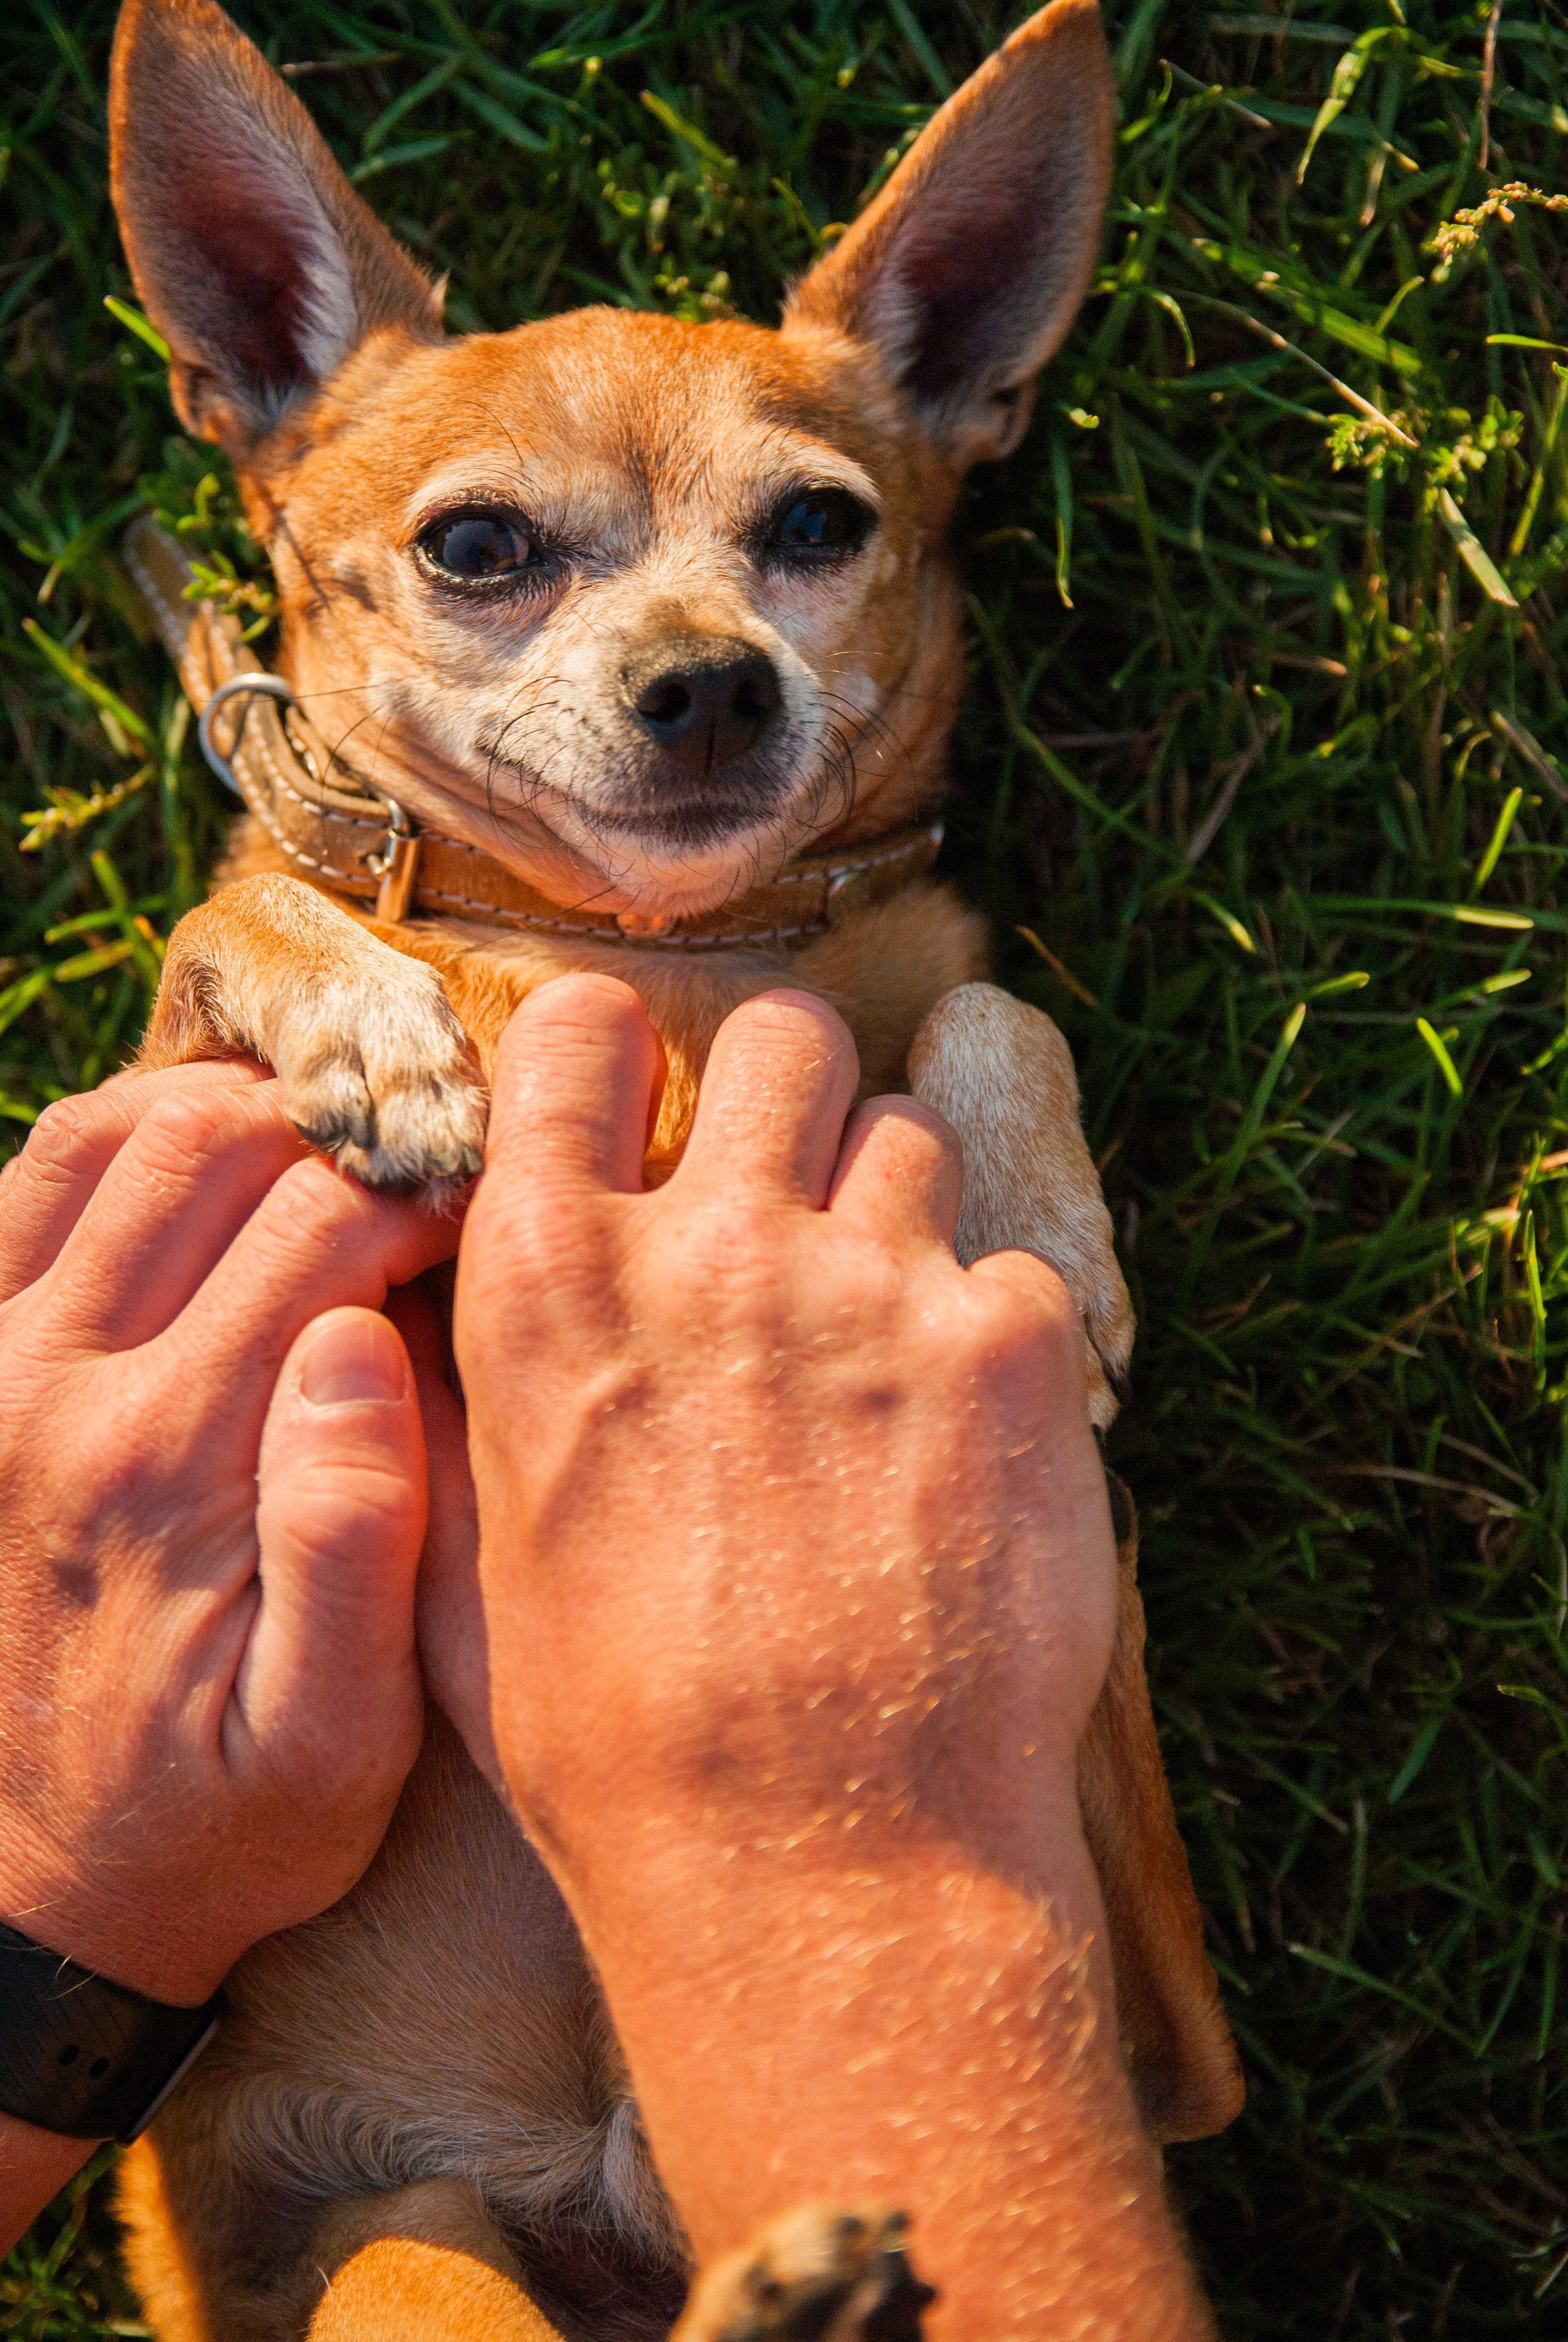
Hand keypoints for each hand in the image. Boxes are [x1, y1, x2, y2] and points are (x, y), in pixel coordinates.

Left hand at [0, 1063, 455, 2011]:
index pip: (325, 1224)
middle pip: (218, 1145)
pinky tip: (213, 1176)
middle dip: (346, 1128)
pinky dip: (127, 1135)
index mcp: (171, 1463)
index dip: (434, 1186)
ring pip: (112, 1132)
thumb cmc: (217, 1822)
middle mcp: (56, 1386)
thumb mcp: (335, 1744)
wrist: (37, 1892)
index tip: (498, 1213)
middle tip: (426, 1171)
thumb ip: (357, 1548)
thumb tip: (370, 1343)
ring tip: (330, 1160)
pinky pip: (29, 1177)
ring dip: (239, 1112)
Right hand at [453, 977, 1117, 1896]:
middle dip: (793, 1094)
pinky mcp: (1009, 1345)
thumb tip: (428, 1325)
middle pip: (784, 1034)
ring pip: (910, 1133)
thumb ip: (455, 1407)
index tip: (639, 1101)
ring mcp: (871, 1283)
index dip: (613, 1054)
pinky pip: (1013, 1271)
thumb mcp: (468, 1571)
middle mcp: (713, 1247)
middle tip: (796, 1190)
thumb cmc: (619, 1744)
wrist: (819, 1867)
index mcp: (552, 1284)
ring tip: (881, 1342)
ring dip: (895, 1214)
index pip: (577, 1034)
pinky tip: (963, 1450)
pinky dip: (993, 1339)